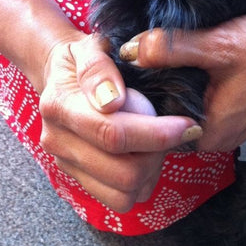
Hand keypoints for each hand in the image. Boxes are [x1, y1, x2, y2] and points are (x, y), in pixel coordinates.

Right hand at [38, 34, 201, 212]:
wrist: (60, 72)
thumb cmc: (83, 57)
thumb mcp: (92, 46)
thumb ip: (99, 68)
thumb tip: (113, 100)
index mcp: (60, 105)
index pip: (113, 133)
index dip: (157, 133)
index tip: (187, 124)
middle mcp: (57, 140)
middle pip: (122, 173)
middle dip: (158, 155)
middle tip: (175, 132)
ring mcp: (65, 163)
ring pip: (122, 194)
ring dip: (150, 172)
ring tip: (157, 143)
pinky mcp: (77, 177)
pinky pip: (117, 199)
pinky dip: (140, 183)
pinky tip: (145, 154)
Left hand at [120, 14, 245, 151]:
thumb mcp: (222, 44)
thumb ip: (173, 47)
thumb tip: (129, 48)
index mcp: (207, 133)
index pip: (150, 123)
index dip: (132, 93)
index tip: (117, 64)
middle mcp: (215, 139)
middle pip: (164, 114)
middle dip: (148, 85)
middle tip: (130, 50)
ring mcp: (227, 127)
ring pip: (182, 105)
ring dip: (168, 81)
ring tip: (151, 50)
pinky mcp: (236, 112)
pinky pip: (200, 100)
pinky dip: (189, 81)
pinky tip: (182, 57)